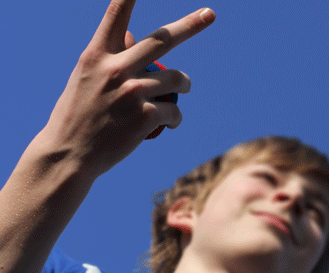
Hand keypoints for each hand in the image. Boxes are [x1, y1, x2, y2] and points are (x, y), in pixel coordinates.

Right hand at [40, 0, 214, 176]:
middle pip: (162, 40)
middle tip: (210, 14)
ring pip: (178, 80)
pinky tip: (170, 124)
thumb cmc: (79, 114)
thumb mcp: (87, 78)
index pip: (117, 15)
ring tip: (183, 92)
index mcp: (97, 55)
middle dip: (191, 25)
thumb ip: (110, 55)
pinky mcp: (146, 116)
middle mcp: (115, 68)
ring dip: (184, 86)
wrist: (69, 154)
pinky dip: (176, 119)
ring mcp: (132, 92)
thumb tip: (132, 33)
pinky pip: (175, 112)